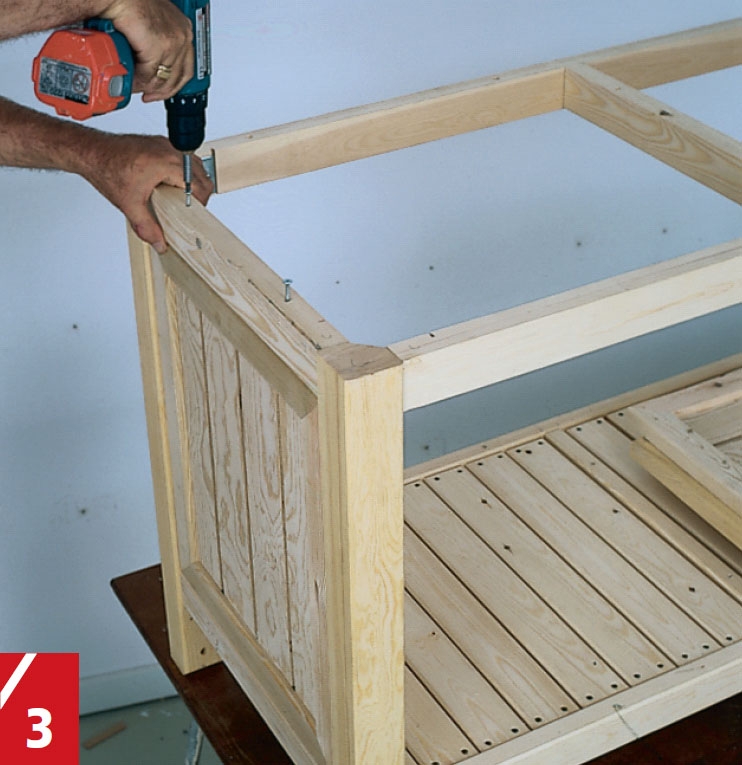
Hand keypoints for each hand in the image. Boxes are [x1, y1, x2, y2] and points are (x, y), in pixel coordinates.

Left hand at [82, 133, 212, 251]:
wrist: (90, 152)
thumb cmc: (106, 168)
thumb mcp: (129, 204)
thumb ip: (146, 227)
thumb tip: (159, 242)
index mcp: (165, 163)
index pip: (199, 185)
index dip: (200, 202)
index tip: (192, 212)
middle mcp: (169, 150)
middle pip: (202, 174)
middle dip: (199, 193)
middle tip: (188, 207)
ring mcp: (165, 144)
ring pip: (195, 163)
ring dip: (193, 180)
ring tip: (181, 195)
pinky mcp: (160, 143)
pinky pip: (183, 157)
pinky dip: (183, 170)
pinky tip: (171, 182)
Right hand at [101, 0, 194, 100]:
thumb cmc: (127, 3)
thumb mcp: (149, 26)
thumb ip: (153, 44)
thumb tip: (148, 64)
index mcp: (182, 30)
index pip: (185, 68)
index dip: (172, 84)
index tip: (159, 91)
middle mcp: (182, 36)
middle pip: (176, 77)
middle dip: (160, 91)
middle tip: (147, 96)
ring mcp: (174, 42)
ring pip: (162, 79)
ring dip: (147, 87)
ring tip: (134, 87)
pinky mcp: (160, 47)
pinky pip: (149, 76)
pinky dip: (138, 82)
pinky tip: (130, 81)